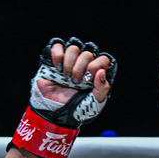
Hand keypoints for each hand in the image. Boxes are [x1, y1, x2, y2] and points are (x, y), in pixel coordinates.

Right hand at [9, 36, 117, 157]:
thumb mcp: (94, 103)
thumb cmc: (76, 108)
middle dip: (81, 68)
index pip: (103, 59)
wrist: (55, 112)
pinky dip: (58, 55)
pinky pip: (58, 45)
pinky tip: (57, 67)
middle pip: (87, 53)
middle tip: (75, 81)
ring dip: (69, 63)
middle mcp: (84, 65)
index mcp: (95, 74)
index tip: (89, 78)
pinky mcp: (55, 59)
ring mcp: (69, 61)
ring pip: (74, 48)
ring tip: (66, 77)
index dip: (96, 66)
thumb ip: (102, 89)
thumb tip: (102, 72)